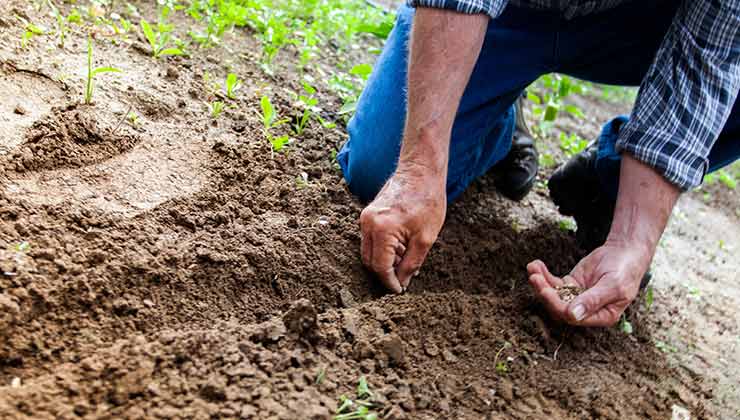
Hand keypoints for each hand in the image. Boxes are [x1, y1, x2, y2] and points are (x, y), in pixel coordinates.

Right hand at [360, 165, 445, 292]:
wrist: (420, 171)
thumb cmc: (427, 201)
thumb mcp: (425, 238)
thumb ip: (411, 263)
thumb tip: (402, 282)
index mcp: (382, 230)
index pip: (380, 267)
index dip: (389, 282)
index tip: (399, 290)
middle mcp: (368, 224)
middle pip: (369, 261)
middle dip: (385, 274)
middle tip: (403, 280)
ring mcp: (365, 218)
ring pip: (368, 251)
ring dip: (384, 261)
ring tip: (406, 260)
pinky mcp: (368, 214)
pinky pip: (370, 239)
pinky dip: (383, 249)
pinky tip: (401, 247)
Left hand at [526, 239, 651, 326]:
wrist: (625, 252)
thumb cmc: (624, 270)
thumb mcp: (612, 285)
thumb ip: (593, 300)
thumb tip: (573, 316)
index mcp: (601, 316)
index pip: (573, 317)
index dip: (557, 305)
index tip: (545, 290)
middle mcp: (587, 310)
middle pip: (559, 307)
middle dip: (545, 293)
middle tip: (535, 277)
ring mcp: (577, 297)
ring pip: (554, 295)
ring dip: (541, 283)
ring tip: (532, 268)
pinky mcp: (571, 284)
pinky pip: (554, 283)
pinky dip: (544, 275)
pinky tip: (536, 264)